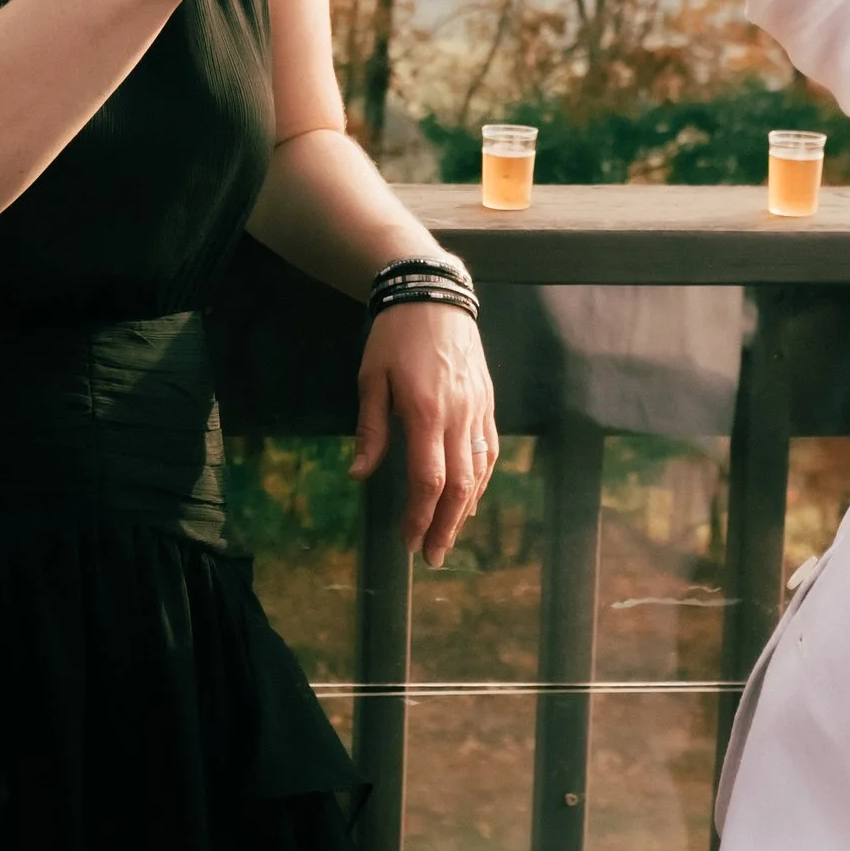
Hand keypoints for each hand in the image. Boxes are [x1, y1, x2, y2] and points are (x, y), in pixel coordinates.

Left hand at [352, 299, 498, 565]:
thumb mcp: (371, 379)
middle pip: (460, 485)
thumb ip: (371, 430)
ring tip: (449, 535)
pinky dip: (482, 481)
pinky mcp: (487, 402)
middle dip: (446, 526)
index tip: (407, 541)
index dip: (419, 516)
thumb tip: (359, 475)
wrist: (434, 295)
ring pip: (480, 472)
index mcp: (425, 412)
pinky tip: (472, 498)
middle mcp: (459, 415)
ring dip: (466, 510)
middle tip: (432, 555)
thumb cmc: (395, 336)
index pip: (428, 479)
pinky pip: (490, 450)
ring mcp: (478, 409)